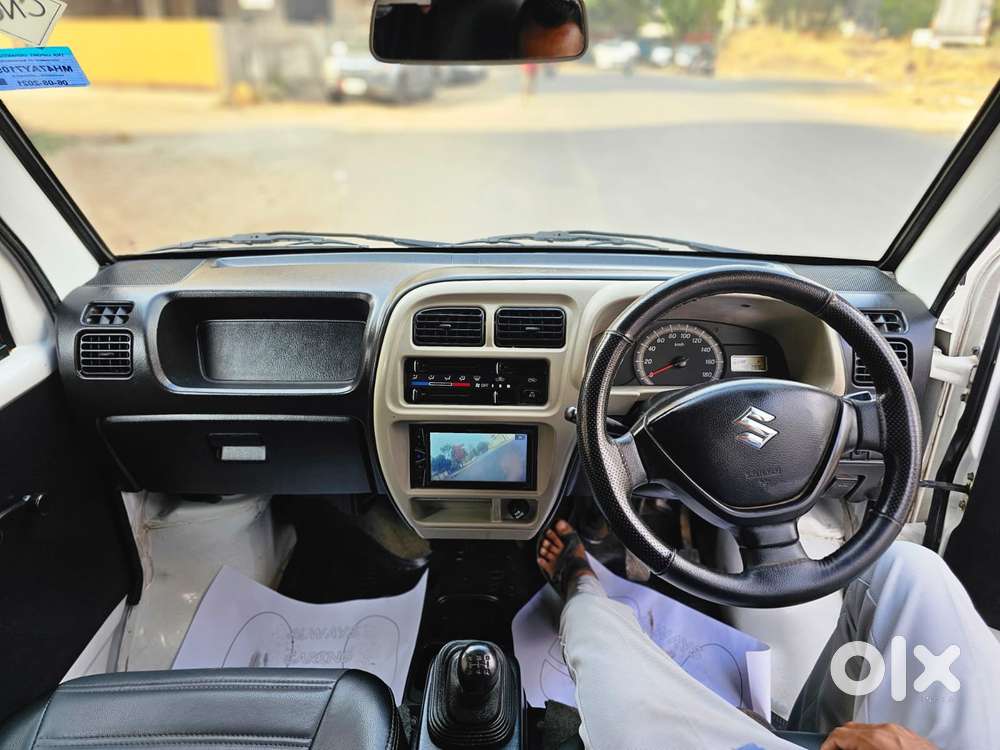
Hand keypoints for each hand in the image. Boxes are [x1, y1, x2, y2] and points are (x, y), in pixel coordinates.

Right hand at [821, 722, 936, 749]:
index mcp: (874, 740)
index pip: (839, 735)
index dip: (827, 745)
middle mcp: (886, 730)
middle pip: (850, 728)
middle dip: (839, 741)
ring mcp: (899, 731)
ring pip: (867, 729)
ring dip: (856, 741)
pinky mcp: (910, 736)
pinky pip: (883, 733)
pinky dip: (872, 741)